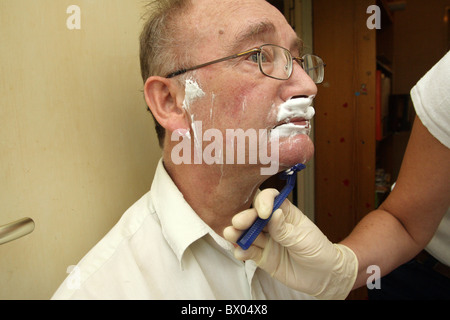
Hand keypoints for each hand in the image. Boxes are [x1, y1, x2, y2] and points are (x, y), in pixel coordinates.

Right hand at [224, 189, 357, 299]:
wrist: (324, 277)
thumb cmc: (319, 251)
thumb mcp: (304, 238)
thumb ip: (285, 228)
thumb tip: (273, 213)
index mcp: (285, 213)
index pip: (269, 199)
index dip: (263, 202)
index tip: (264, 212)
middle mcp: (272, 225)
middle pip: (253, 215)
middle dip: (244, 217)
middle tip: (239, 223)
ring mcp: (266, 241)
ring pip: (247, 234)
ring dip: (237, 233)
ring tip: (231, 235)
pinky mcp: (262, 257)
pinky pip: (248, 252)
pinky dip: (242, 252)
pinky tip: (241, 252)